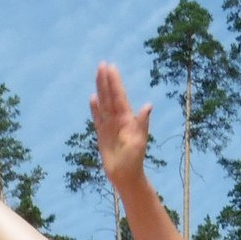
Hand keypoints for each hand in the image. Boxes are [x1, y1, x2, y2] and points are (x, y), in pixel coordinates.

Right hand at [90, 63, 153, 186]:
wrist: (125, 175)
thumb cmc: (134, 160)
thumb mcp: (139, 141)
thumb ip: (142, 123)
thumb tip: (148, 106)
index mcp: (127, 119)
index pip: (119, 96)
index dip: (114, 82)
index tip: (111, 67)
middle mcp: (118, 119)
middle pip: (110, 96)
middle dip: (106, 80)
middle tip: (102, 64)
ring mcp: (109, 125)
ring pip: (103, 103)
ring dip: (100, 89)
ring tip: (98, 75)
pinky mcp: (102, 134)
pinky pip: (97, 118)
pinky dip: (95, 108)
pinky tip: (93, 98)